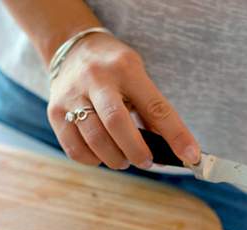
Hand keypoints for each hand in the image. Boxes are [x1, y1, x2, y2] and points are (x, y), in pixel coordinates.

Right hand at [47, 33, 199, 169]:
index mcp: (126, 69)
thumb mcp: (138, 77)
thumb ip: (151, 110)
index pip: (156, 107)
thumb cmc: (115, 70)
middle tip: (146, 161)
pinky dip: (94, 160)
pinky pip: (75, 149)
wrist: (72, 50)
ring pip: (95, 140)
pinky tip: (102, 154)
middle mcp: (96, 79)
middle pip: (117, 123)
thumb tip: (172, 149)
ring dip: (116, 158)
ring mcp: (72, 96)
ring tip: (124, 159)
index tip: (192, 157)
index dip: (176, 135)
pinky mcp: (54, 112)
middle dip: (137, 151)